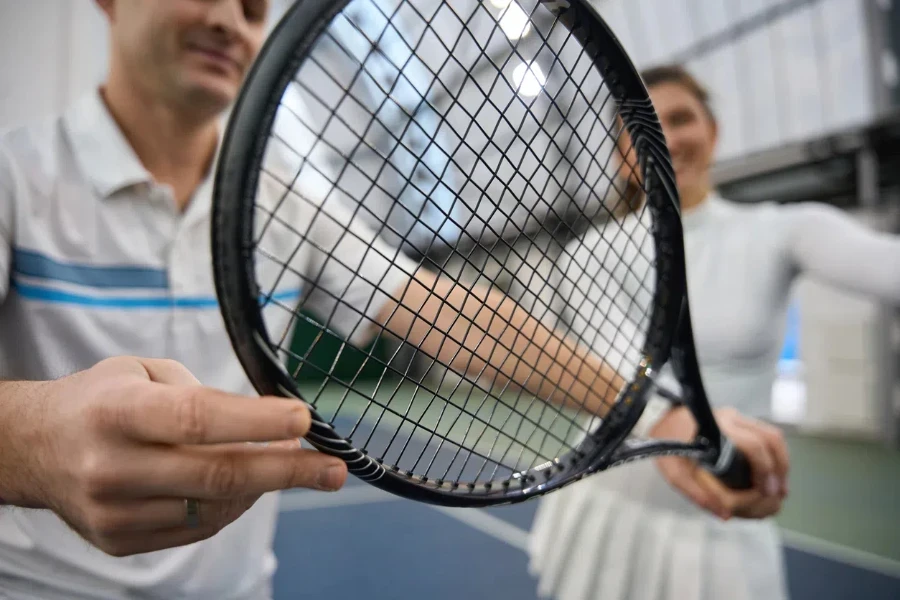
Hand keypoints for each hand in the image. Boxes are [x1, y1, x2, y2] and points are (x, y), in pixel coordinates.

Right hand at [2, 356, 346, 555]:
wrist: (33, 448)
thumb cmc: (102, 400)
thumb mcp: (142, 372)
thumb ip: (200, 393)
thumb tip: (269, 421)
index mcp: (117, 411)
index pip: (197, 418)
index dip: (256, 420)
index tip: (305, 418)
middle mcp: (112, 466)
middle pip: (217, 474)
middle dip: (287, 470)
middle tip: (334, 469)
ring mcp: (113, 511)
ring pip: (214, 507)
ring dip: (263, 486)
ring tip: (290, 463)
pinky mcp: (118, 541)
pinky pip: (197, 529)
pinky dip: (232, 507)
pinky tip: (247, 485)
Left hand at [650, 406, 788, 520]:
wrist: (659, 420)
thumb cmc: (665, 444)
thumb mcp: (674, 472)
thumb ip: (697, 493)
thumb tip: (726, 515)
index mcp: (716, 427)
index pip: (753, 445)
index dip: (765, 470)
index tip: (766, 492)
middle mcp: (731, 418)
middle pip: (771, 438)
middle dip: (779, 469)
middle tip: (777, 494)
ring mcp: (737, 418)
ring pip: (772, 437)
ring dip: (780, 464)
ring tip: (777, 490)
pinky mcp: (740, 422)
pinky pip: (765, 438)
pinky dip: (772, 458)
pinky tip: (768, 478)